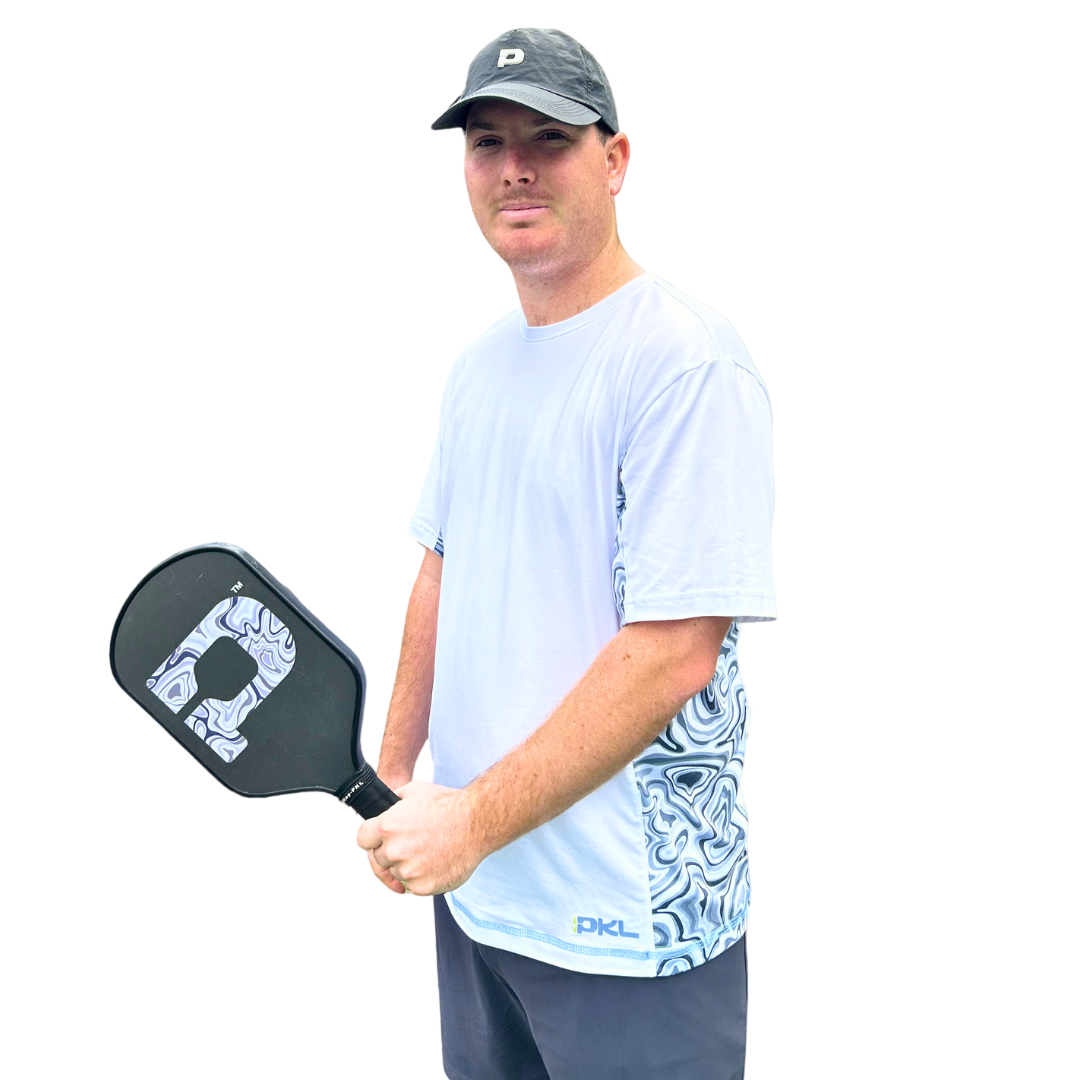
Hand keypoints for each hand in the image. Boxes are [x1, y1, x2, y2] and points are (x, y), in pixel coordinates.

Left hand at [356, 781, 481, 895]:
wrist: (477, 823)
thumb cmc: (450, 805)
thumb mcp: (415, 790)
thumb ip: (394, 800)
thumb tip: (388, 805)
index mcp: (388, 826)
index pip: (363, 839)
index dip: (372, 838)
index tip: (379, 840)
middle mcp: (395, 850)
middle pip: (380, 858)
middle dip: (393, 851)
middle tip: (414, 842)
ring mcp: (409, 870)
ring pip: (397, 873)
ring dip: (408, 865)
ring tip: (429, 850)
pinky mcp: (423, 886)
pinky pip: (413, 886)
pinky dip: (423, 877)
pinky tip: (436, 862)